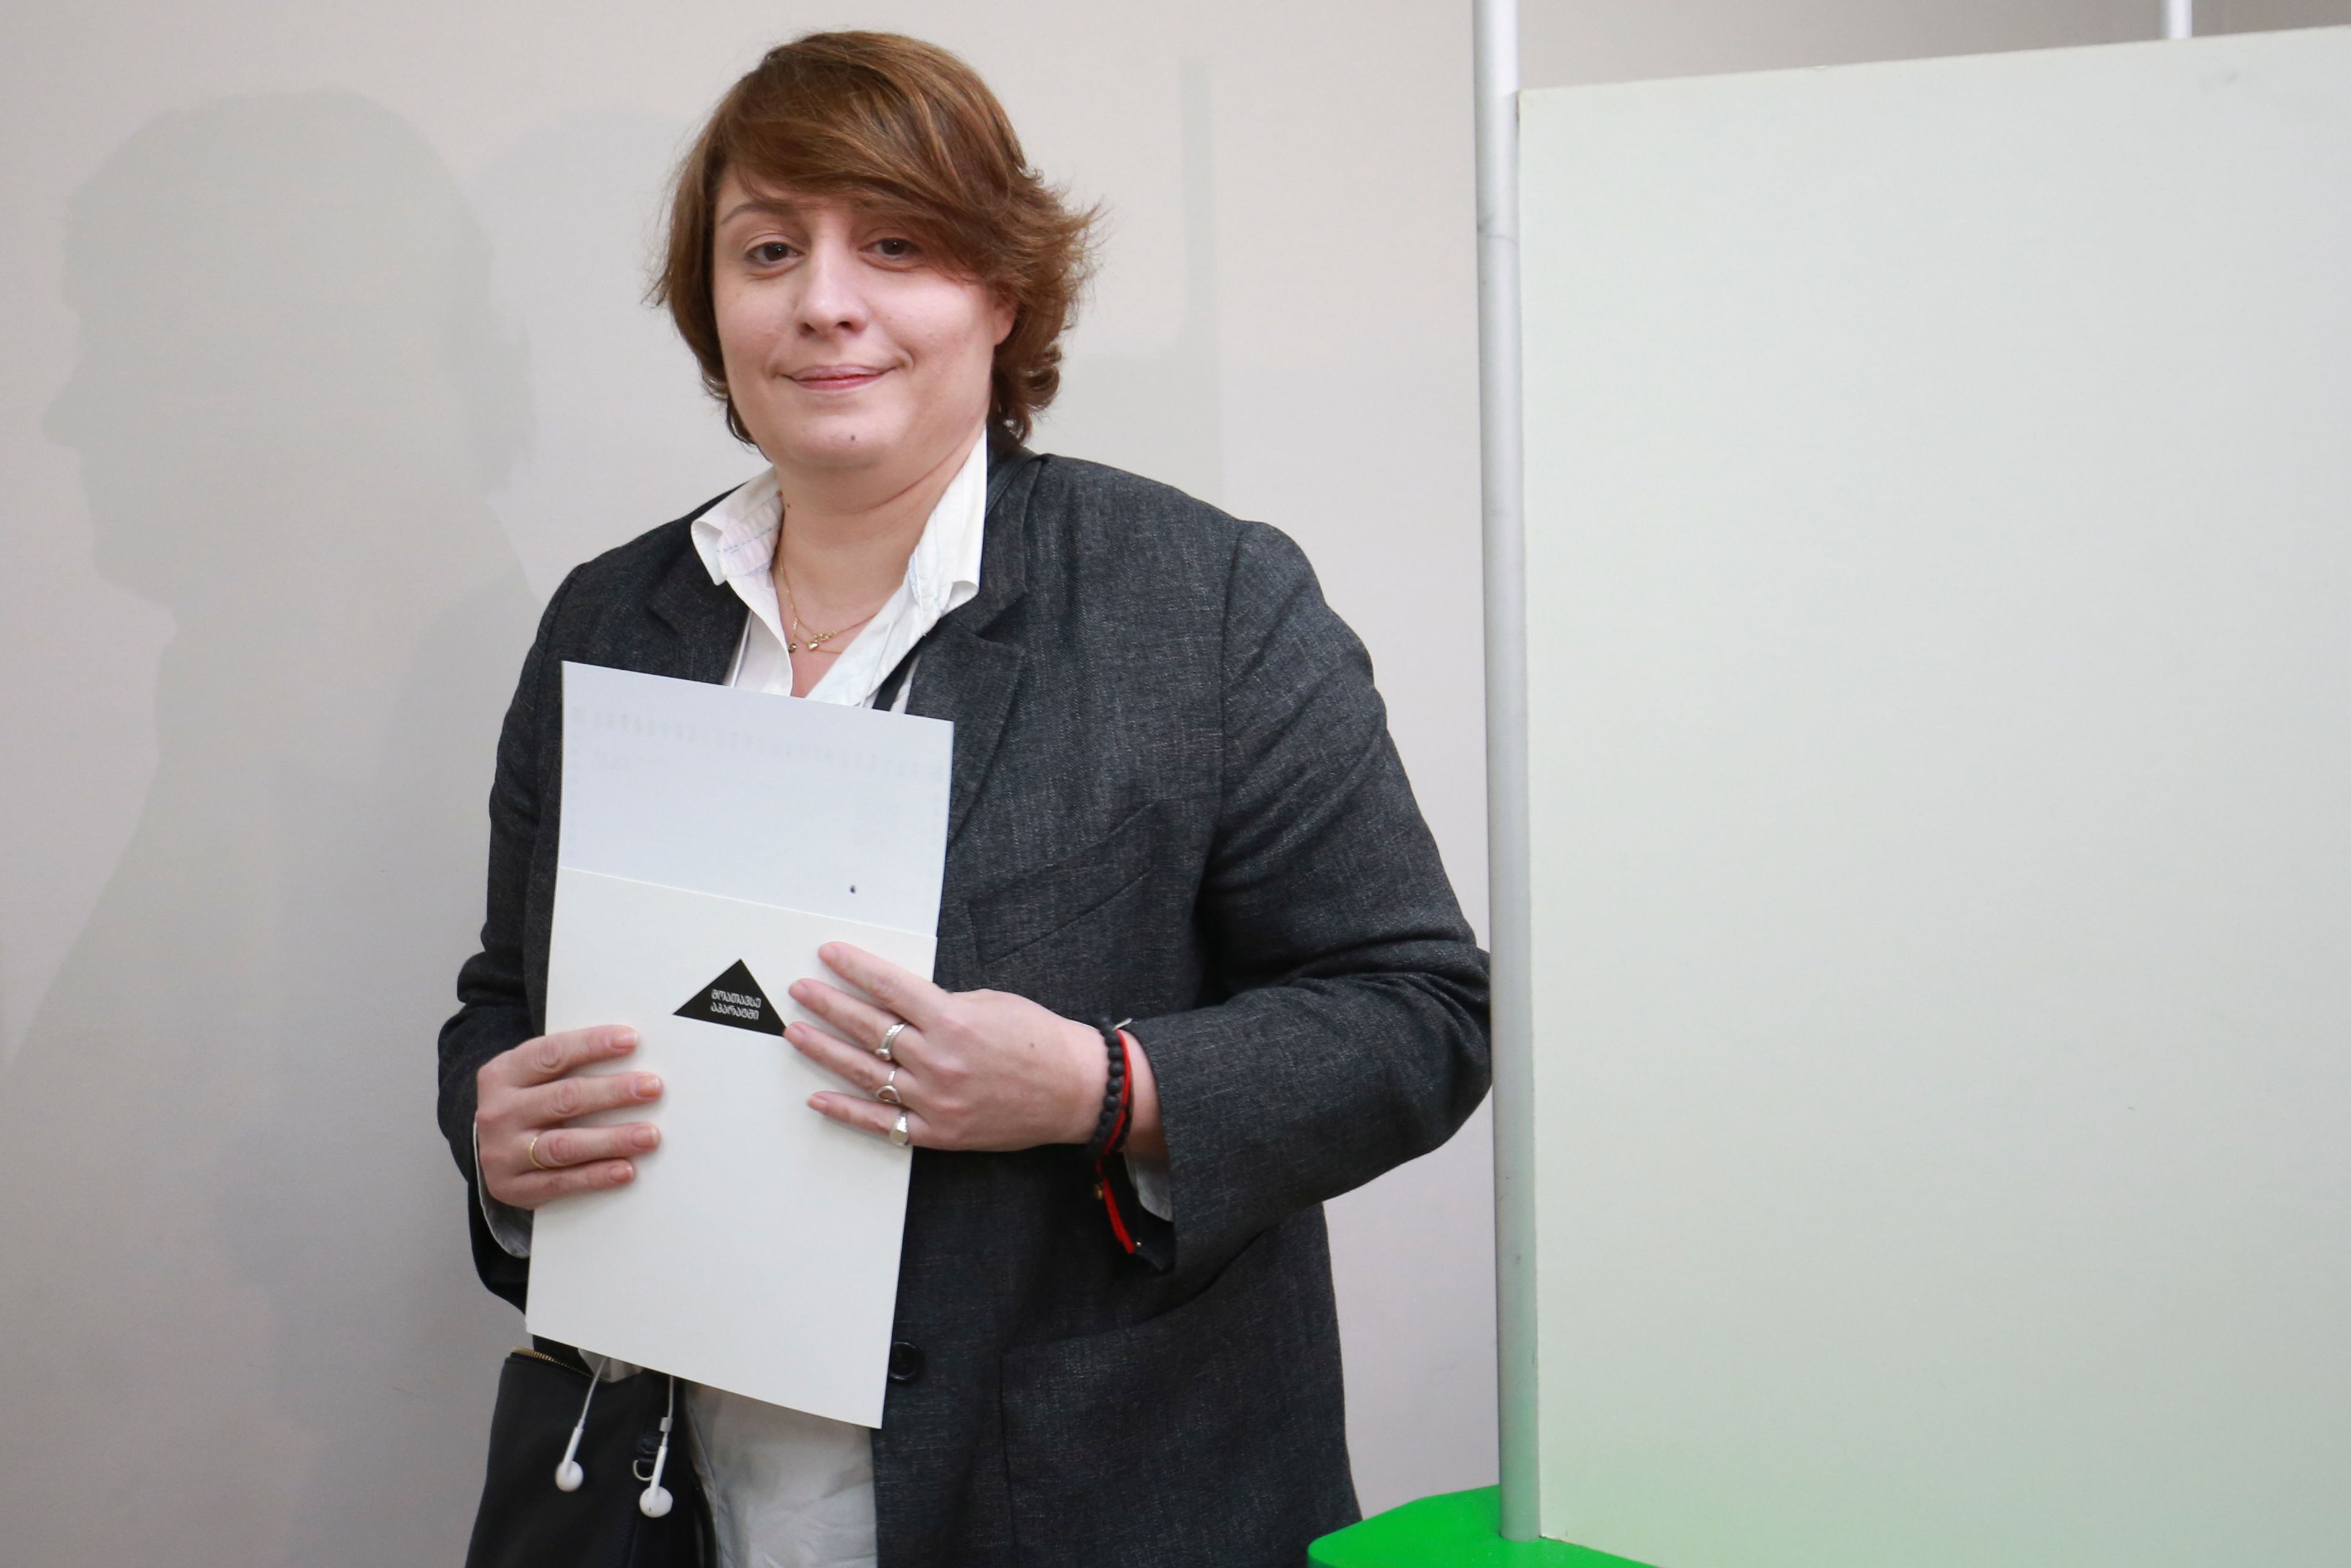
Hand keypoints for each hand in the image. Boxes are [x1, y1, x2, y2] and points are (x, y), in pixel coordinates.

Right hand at [474, 1025, 664, 1207]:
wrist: (483, 1150)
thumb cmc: (525, 1103)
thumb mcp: (532, 1077)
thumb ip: (568, 1065)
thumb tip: (630, 1053)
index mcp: (503, 1074)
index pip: (551, 1054)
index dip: (591, 1045)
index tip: (631, 1040)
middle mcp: (499, 1112)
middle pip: (563, 1099)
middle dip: (613, 1092)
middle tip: (652, 1088)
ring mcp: (503, 1153)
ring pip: (564, 1146)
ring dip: (611, 1140)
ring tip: (649, 1135)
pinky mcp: (512, 1187)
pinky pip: (560, 1182)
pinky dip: (596, 1176)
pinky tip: (626, 1170)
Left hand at [788, 943, 1108, 1151]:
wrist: (1076, 1090)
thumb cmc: (1039, 1040)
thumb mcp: (990, 1002)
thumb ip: (940, 1005)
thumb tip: (897, 1003)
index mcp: (952, 1019)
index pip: (888, 987)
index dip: (854, 968)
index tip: (829, 956)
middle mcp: (938, 1059)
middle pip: (867, 1027)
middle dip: (828, 1004)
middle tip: (801, 991)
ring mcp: (935, 1099)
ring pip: (865, 1071)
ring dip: (825, 1050)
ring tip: (798, 1032)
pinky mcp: (938, 1132)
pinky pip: (881, 1121)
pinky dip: (847, 1109)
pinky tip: (819, 1097)